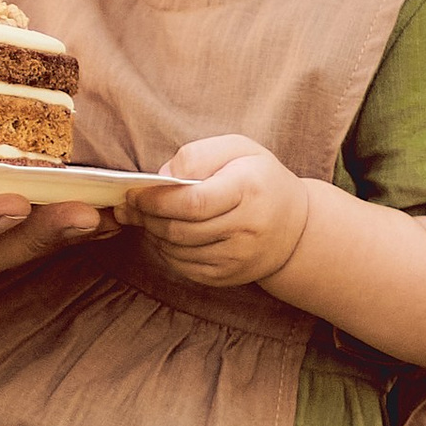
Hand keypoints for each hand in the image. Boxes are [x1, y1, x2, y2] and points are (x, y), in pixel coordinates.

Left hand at [134, 132, 312, 290]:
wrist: (296, 227)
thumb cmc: (259, 179)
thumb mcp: (238, 149)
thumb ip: (197, 155)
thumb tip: (161, 179)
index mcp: (248, 190)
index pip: (193, 202)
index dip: (156, 201)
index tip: (134, 193)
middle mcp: (246, 228)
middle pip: (180, 229)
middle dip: (146, 217)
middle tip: (129, 206)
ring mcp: (239, 257)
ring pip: (178, 251)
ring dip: (152, 234)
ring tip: (143, 218)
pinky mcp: (229, 276)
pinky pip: (184, 267)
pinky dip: (165, 251)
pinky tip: (163, 235)